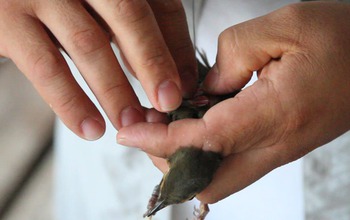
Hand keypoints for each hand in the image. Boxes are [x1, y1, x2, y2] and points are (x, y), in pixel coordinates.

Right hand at [0, 0, 195, 139]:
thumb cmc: (57, 0)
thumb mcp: (97, 6)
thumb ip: (130, 30)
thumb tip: (172, 74)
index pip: (159, 5)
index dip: (177, 47)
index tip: (186, 86)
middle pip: (131, 17)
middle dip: (154, 65)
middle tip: (168, 104)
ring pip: (90, 44)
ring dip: (115, 90)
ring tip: (130, 123)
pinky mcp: (7, 20)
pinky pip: (47, 66)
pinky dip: (71, 102)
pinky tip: (90, 128)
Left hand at [117, 2, 349, 202]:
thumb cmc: (343, 39)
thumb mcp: (283, 28)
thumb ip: (232, 57)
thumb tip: (204, 89)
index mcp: (278, 114)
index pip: (204, 142)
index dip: (160, 142)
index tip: (130, 135)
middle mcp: (278, 145)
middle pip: (209, 182)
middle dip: (170, 162)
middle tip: (149, 129)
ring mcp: (280, 152)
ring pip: (221, 180)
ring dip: (187, 159)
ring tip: (166, 125)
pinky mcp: (281, 148)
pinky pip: (234, 165)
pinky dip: (206, 153)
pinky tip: (198, 124)